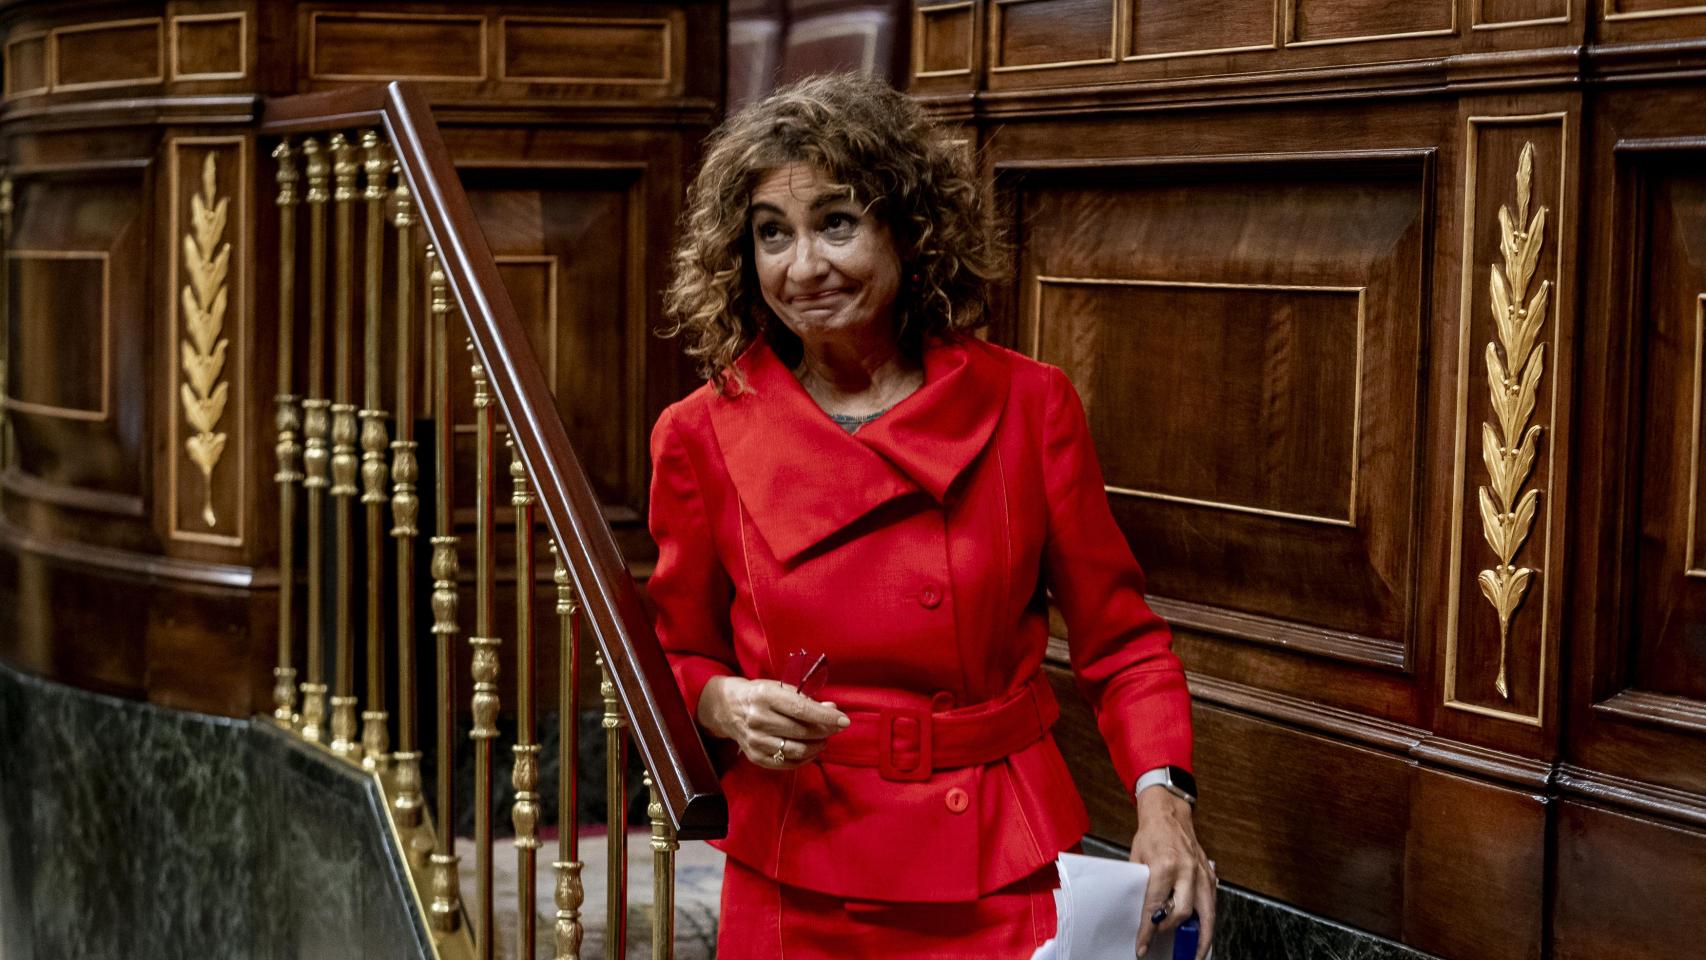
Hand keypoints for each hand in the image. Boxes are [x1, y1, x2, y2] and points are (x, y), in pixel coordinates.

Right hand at [697, 675, 848, 768]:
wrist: (727, 708)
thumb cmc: (760, 695)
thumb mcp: (779, 688)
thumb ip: (805, 698)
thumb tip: (832, 708)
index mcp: (765, 696)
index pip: (801, 709)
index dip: (826, 716)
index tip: (844, 720)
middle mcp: (758, 719)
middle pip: (801, 731)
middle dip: (825, 731)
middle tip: (835, 728)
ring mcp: (755, 740)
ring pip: (796, 750)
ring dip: (817, 746)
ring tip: (824, 739)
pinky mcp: (755, 756)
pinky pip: (786, 762)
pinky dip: (804, 758)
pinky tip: (811, 750)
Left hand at [1131, 787, 1215, 958]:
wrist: (1169, 813)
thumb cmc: (1151, 834)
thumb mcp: (1137, 859)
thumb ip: (1141, 886)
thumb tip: (1141, 913)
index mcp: (1165, 866)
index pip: (1155, 906)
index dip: (1148, 930)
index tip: (1142, 945)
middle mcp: (1186, 870)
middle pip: (1182, 912)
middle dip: (1170, 931)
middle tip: (1160, 940)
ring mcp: (1201, 873)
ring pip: (1206, 913)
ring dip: (1202, 937)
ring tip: (1195, 953)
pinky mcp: (1210, 874)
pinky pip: (1212, 904)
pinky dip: (1208, 921)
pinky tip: (1203, 933)